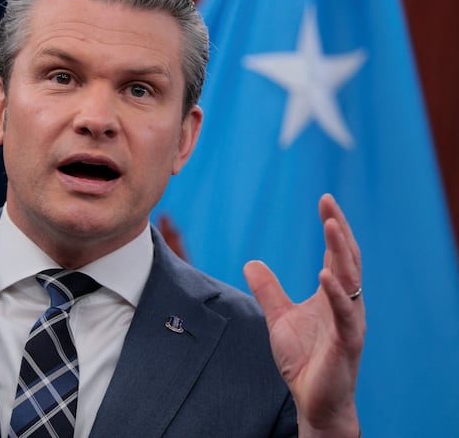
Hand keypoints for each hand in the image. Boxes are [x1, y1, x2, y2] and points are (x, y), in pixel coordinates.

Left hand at [244, 194, 364, 436]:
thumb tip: (251, 263)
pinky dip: (335, 293)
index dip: (332, 227)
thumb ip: (268, 291)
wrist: (314, 400)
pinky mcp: (347, 342)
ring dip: (341, 251)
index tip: (324, 201)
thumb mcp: (279, 317)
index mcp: (334, 295)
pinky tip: (325, 274)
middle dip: (339, 229)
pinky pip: (345, 314)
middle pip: (348, 258)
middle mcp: (347, 303)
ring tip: (331, 225)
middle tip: (329, 202)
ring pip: (351, 280)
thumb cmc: (304, 360)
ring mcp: (350, 321)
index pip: (337, 253)